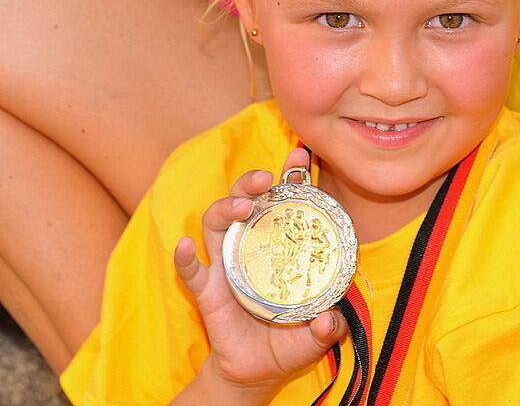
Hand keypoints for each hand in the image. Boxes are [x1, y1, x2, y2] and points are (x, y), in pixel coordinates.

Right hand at [173, 148, 348, 399]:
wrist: (259, 370)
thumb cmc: (292, 338)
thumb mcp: (318, 332)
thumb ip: (329, 326)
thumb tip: (329, 321)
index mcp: (282, 244)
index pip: (286, 201)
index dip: (291, 175)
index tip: (300, 154)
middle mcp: (252, 246)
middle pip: (245, 201)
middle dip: (251, 182)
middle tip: (265, 178)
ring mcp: (227, 266)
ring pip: (217, 224)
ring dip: (226, 208)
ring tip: (242, 207)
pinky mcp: (207, 291)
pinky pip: (191, 271)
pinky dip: (185, 257)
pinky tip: (185, 245)